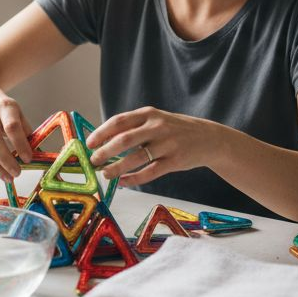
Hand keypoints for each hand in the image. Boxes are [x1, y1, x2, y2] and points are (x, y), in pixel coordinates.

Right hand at [0, 91, 33, 180]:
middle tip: (16, 174)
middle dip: (6, 160)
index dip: (20, 144)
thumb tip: (35, 154)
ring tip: (6, 177)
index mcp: (4, 106)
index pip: (11, 127)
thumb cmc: (2, 110)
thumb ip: (25, 132)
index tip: (28, 159)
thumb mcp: (17, 113)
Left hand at [86, 107, 218, 186]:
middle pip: (124, 140)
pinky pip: (150, 172)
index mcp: (149, 114)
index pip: (119, 121)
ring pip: (136, 158)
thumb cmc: (174, 130)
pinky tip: (123, 182)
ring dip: (117, 168)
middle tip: (93, 161)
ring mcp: (167, 144)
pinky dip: (133, 179)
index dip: (101, 133)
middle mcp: (157, 127)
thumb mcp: (156, 120)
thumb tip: (103, 141)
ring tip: (106, 174)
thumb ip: (134, 127)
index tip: (89, 143)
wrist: (208, 138)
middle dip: (105, 152)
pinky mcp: (175, 161)